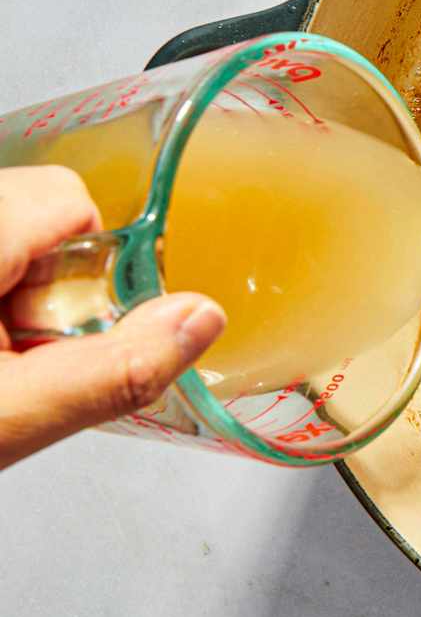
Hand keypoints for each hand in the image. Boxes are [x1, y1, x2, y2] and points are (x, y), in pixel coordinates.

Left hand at [0, 166, 224, 468]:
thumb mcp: (5, 419)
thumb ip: (109, 372)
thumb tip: (203, 318)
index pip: (67, 197)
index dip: (86, 267)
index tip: (62, 325)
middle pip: (41, 211)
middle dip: (52, 284)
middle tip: (13, 351)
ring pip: (14, 234)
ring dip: (15, 293)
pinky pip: (0, 252)